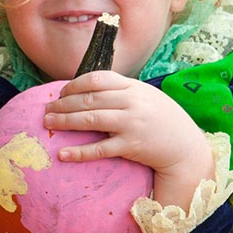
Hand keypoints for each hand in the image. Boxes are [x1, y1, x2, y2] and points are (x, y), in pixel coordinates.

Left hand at [43, 71, 215, 209]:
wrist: (186, 146)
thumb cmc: (163, 120)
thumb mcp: (146, 97)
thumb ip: (122, 92)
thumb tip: (90, 90)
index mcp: (133, 87)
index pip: (97, 78)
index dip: (75, 85)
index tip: (61, 93)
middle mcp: (132, 102)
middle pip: (89, 98)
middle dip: (63, 104)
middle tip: (47, 110)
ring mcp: (131, 123)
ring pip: (91, 119)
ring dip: (65, 121)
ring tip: (48, 123)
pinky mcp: (131, 146)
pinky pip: (100, 149)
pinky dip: (79, 152)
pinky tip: (63, 153)